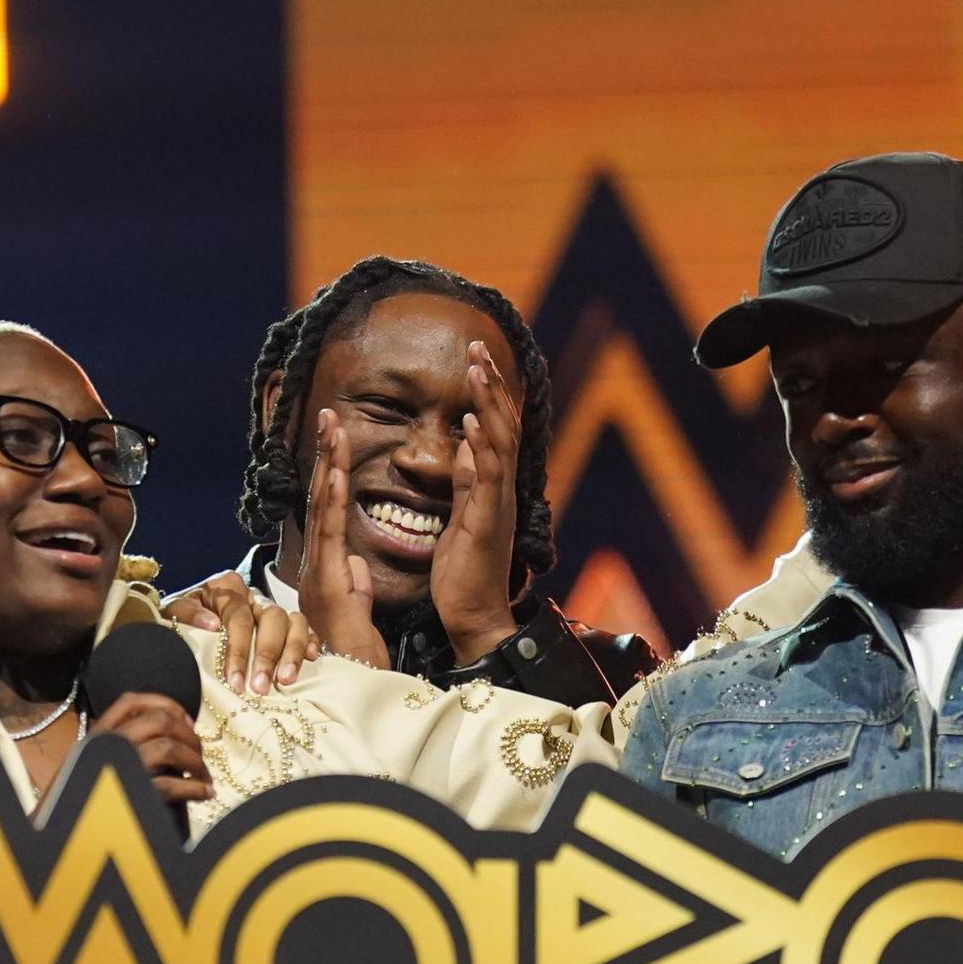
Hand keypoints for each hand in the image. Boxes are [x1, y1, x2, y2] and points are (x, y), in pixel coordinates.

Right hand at [88, 691, 213, 807]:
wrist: (67, 831)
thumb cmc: (89, 797)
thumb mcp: (98, 761)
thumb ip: (126, 743)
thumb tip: (177, 731)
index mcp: (99, 734)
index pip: (132, 701)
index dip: (167, 706)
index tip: (187, 722)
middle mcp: (109, 745)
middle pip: (160, 721)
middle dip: (189, 735)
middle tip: (200, 754)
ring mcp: (121, 768)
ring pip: (169, 748)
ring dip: (196, 762)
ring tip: (205, 778)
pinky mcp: (133, 795)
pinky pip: (171, 785)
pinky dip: (194, 789)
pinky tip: (204, 794)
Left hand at [160, 571, 319, 694]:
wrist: (183, 625)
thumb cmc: (179, 622)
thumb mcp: (171, 614)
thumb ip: (185, 614)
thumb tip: (211, 624)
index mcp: (225, 588)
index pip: (239, 617)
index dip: (238, 650)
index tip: (234, 680)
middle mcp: (252, 595)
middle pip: (272, 618)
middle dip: (267, 655)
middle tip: (260, 688)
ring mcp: (270, 608)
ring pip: (294, 621)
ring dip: (293, 652)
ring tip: (285, 681)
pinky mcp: (284, 623)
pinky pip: (305, 626)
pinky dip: (311, 641)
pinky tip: (313, 659)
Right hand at [297, 410, 390, 668]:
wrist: (348, 685)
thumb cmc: (354, 656)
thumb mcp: (359, 611)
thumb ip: (356, 583)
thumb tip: (358, 564)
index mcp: (329, 567)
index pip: (332, 508)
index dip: (334, 469)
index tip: (338, 436)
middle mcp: (318, 563)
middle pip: (322, 498)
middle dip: (326, 453)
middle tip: (330, 414)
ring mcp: (319, 570)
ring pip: (323, 507)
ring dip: (328, 464)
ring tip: (332, 428)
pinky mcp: (326, 583)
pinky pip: (331, 534)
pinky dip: (333, 501)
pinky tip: (336, 473)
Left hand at [431, 341, 520, 664]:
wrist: (472, 616)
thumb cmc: (463, 573)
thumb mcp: (459, 517)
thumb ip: (466, 482)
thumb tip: (465, 448)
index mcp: (492, 487)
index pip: (494, 429)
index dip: (488, 393)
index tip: (475, 359)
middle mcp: (501, 489)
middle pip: (503, 425)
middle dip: (490, 385)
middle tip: (478, 347)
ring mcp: (498, 503)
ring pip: (499, 442)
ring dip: (488, 402)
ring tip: (478, 367)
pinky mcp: (486, 521)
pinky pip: (486, 477)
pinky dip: (481, 445)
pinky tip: (472, 420)